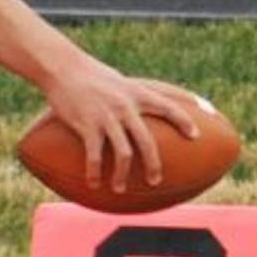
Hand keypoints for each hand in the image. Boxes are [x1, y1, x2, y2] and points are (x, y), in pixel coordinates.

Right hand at [36, 60, 201, 192]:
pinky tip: (93, 183)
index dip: (184, 122)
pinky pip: (94, 154)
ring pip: (123, 153)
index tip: (195, 137)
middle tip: (154, 181)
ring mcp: (106, 117)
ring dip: (122, 175)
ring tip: (119, 189)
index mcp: (136, 94)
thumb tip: (144, 108)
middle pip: (147, 142)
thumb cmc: (89, 73)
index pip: (168, 107)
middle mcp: (125, 107)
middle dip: (153, 165)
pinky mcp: (86, 125)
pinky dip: (94, 172)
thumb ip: (133, 95)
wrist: (62, 67)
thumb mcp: (118, 81)